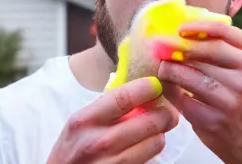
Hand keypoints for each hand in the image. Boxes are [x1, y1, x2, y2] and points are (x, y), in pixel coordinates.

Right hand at [47, 76, 178, 163]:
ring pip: (155, 144)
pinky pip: (149, 161)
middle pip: (148, 122)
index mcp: (86, 120)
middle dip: (164, 114)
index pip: (123, 98)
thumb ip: (108, 107)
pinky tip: (144, 148)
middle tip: (168, 112)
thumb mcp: (82, 122)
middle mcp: (98, 143)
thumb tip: (142, 91)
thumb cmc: (74, 147)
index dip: (145, 88)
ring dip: (159, 136)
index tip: (156, 85)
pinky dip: (151, 153)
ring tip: (154, 132)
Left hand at [157, 21, 241, 163]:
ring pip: (187, 74)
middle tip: (163, 47)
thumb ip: (230, 51)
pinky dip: (171, 92)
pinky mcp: (215, 122)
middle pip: (200, 50)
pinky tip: (170, 88)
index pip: (221, 30)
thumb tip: (190, 32)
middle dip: (176, 47)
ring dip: (169, 69)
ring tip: (164, 67)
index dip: (196, 26)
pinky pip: (182, 100)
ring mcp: (231, 101)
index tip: (180, 29)